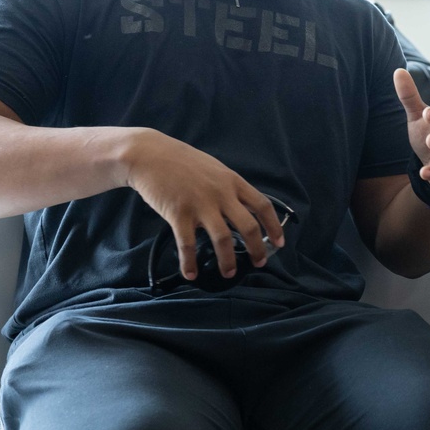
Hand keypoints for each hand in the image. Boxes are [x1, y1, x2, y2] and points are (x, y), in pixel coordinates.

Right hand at [121, 130, 283, 281]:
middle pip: (248, 226)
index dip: (274, 226)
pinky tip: (191, 274)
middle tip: (259, 262)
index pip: (262, 205)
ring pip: (222, 239)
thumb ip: (229, 189)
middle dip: (257, 248)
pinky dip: (189, 262)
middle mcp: (221, 194)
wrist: (150, 155)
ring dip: (227, 261)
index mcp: (233, 182)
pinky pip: (187, 244)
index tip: (280, 242)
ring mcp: (200, 204)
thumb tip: (241, 210)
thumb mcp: (215, 170)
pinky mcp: (178, 214)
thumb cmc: (183, 162)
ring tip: (229, 273)